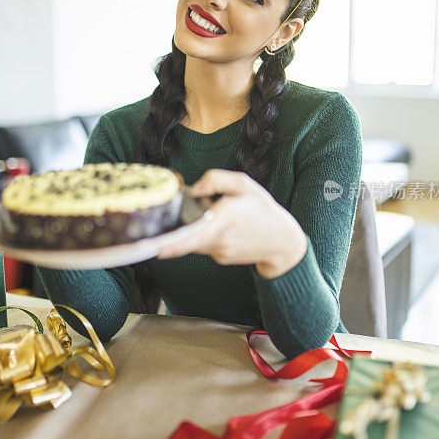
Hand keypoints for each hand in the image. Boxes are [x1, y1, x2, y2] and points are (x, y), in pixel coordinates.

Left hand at [157, 169, 307, 277]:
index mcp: (226, 215)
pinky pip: (204, 247)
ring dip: (192, 233)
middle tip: (156, 238)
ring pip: (194, 243)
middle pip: (188, 239)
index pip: (196, 233)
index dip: (175, 243)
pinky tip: (217, 229)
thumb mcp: (243, 184)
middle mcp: (221, 237)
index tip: (158, 248)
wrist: (282, 241)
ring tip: (210, 219)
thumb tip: (193, 189)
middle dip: (173, 238)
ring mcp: (220, 251)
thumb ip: (215, 179)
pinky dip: (203, 238)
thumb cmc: (262, 209)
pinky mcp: (221, 259)